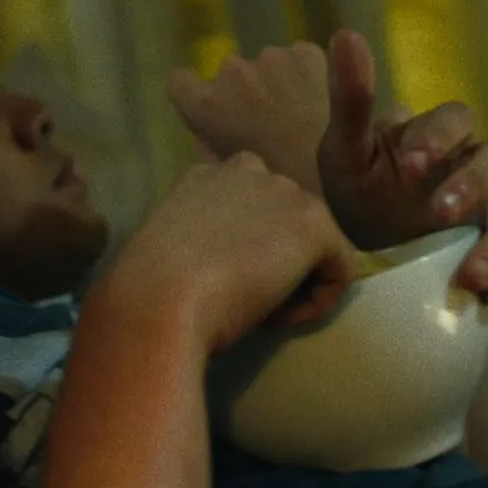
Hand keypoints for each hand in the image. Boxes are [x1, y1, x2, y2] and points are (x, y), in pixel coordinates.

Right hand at [98, 152, 357, 353]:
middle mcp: (249, 169)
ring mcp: (285, 192)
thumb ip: (198, 237)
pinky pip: (338, 273)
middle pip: (286, 222)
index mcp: (207, 174)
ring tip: (255, 310)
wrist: (159, 300)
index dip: (245, 249)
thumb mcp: (169, 248)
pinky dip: (314, 305)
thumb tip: (217, 262)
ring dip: (294, 283)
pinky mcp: (314, 223)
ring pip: (314, 248)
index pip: (250, 205)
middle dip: (275, 260)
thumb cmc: (149, 289)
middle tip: (242, 298)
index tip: (222, 282)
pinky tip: (274, 317)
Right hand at [166, 43, 329, 193]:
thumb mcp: (231, 177)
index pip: (178, 83)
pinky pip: (299, 59)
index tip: (212, 113)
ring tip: (300, 119)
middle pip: (229, 76)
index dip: (194, 97)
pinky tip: (321, 107)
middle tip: (269, 126)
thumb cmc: (280, 189)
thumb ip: (210, 146)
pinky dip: (307, 77)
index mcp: (206, 105)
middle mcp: (232, 72)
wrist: (344, 181)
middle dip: (244, 93)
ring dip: (277, 84)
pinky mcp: (307, 53)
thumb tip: (206, 131)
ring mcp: (272, 58)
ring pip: (267, 66)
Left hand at [319, 30, 487, 304]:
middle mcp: (475, 165)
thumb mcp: (345, 151)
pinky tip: (487, 297)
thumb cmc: (356, 191)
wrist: (364, 253)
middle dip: (472, 185)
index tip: (410, 164)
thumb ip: (350, 99)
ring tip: (468, 277)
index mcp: (439, 135)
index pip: (456, 119)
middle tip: (439, 212)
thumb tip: (345, 32)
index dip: (438, 136)